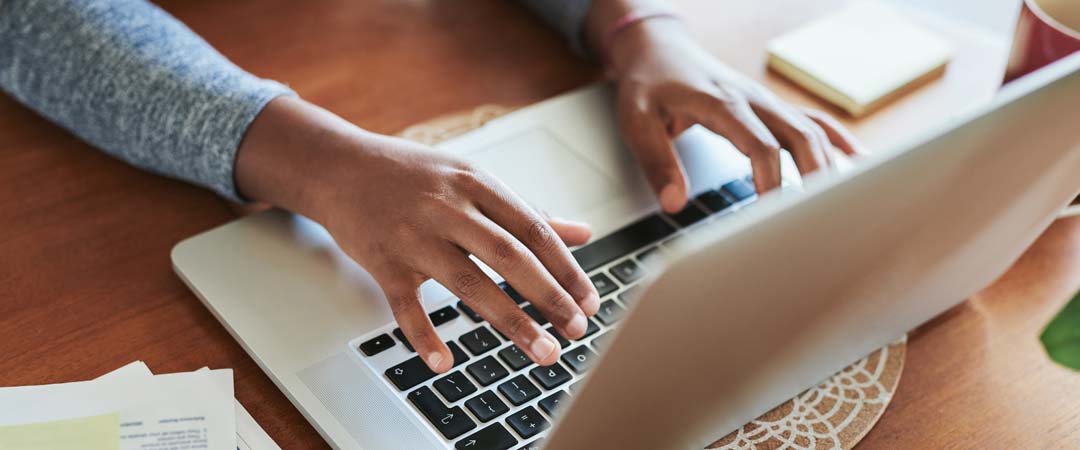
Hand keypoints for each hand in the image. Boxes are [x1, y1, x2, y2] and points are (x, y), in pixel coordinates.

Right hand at [235, 97, 600, 372]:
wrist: (340, 167)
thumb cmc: (413, 175)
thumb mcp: (473, 180)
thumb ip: (527, 210)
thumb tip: (583, 232)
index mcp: (477, 183)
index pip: (534, 229)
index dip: (566, 267)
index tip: (590, 300)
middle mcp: (448, 207)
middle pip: (510, 257)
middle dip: (550, 297)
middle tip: (577, 330)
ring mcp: (414, 236)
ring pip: (468, 284)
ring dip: (511, 321)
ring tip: (543, 351)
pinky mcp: (382, 262)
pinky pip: (405, 306)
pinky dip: (424, 336)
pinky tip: (445, 363)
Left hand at [590, 6, 863, 212]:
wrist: (656, 49)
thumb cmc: (647, 84)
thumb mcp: (636, 122)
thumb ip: (656, 162)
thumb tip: (674, 203)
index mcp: (722, 104)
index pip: (761, 146)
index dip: (772, 182)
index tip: (771, 216)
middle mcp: (753, 100)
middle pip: (800, 137)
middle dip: (816, 178)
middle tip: (820, 219)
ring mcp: (766, 102)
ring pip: (812, 129)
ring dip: (831, 164)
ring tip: (848, 201)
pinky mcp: (769, 106)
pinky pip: (812, 119)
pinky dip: (837, 140)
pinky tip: (858, 161)